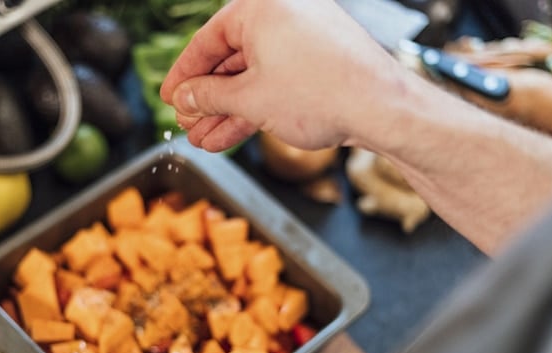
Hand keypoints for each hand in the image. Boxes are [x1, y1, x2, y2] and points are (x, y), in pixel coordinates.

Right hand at [160, 0, 406, 152]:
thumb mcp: (249, 98)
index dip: (183, 75)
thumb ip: (208, 96)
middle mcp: (283, 15)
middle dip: (206, 100)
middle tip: (187, 123)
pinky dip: (254, 109)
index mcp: (261, 7)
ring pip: (252, 77)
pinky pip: (275, 83)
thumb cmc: (320, 92)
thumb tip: (184, 99)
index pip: (207, 40)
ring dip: (226, 111)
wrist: (382, 109)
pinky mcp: (318, 63)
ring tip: (204, 139)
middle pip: (230, 60)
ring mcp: (303, 40)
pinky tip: (230, 136)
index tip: (169, 98)